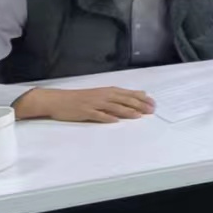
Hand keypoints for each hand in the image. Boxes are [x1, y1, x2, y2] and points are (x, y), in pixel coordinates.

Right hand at [15, 86, 154, 123]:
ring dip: (128, 111)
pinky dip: (107, 117)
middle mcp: (103, 96)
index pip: (129, 94)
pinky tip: (115, 120)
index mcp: (108, 91)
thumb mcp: (100, 94)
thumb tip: (137, 96)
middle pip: (125, 100)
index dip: (142, 99)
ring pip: (114, 107)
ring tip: (139, 115)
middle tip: (151, 111)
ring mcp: (95, 104)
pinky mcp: (86, 112)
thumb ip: (117, 96)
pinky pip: (98, 115)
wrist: (59, 100)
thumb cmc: (80, 98)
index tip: (153, 104)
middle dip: (140, 105)